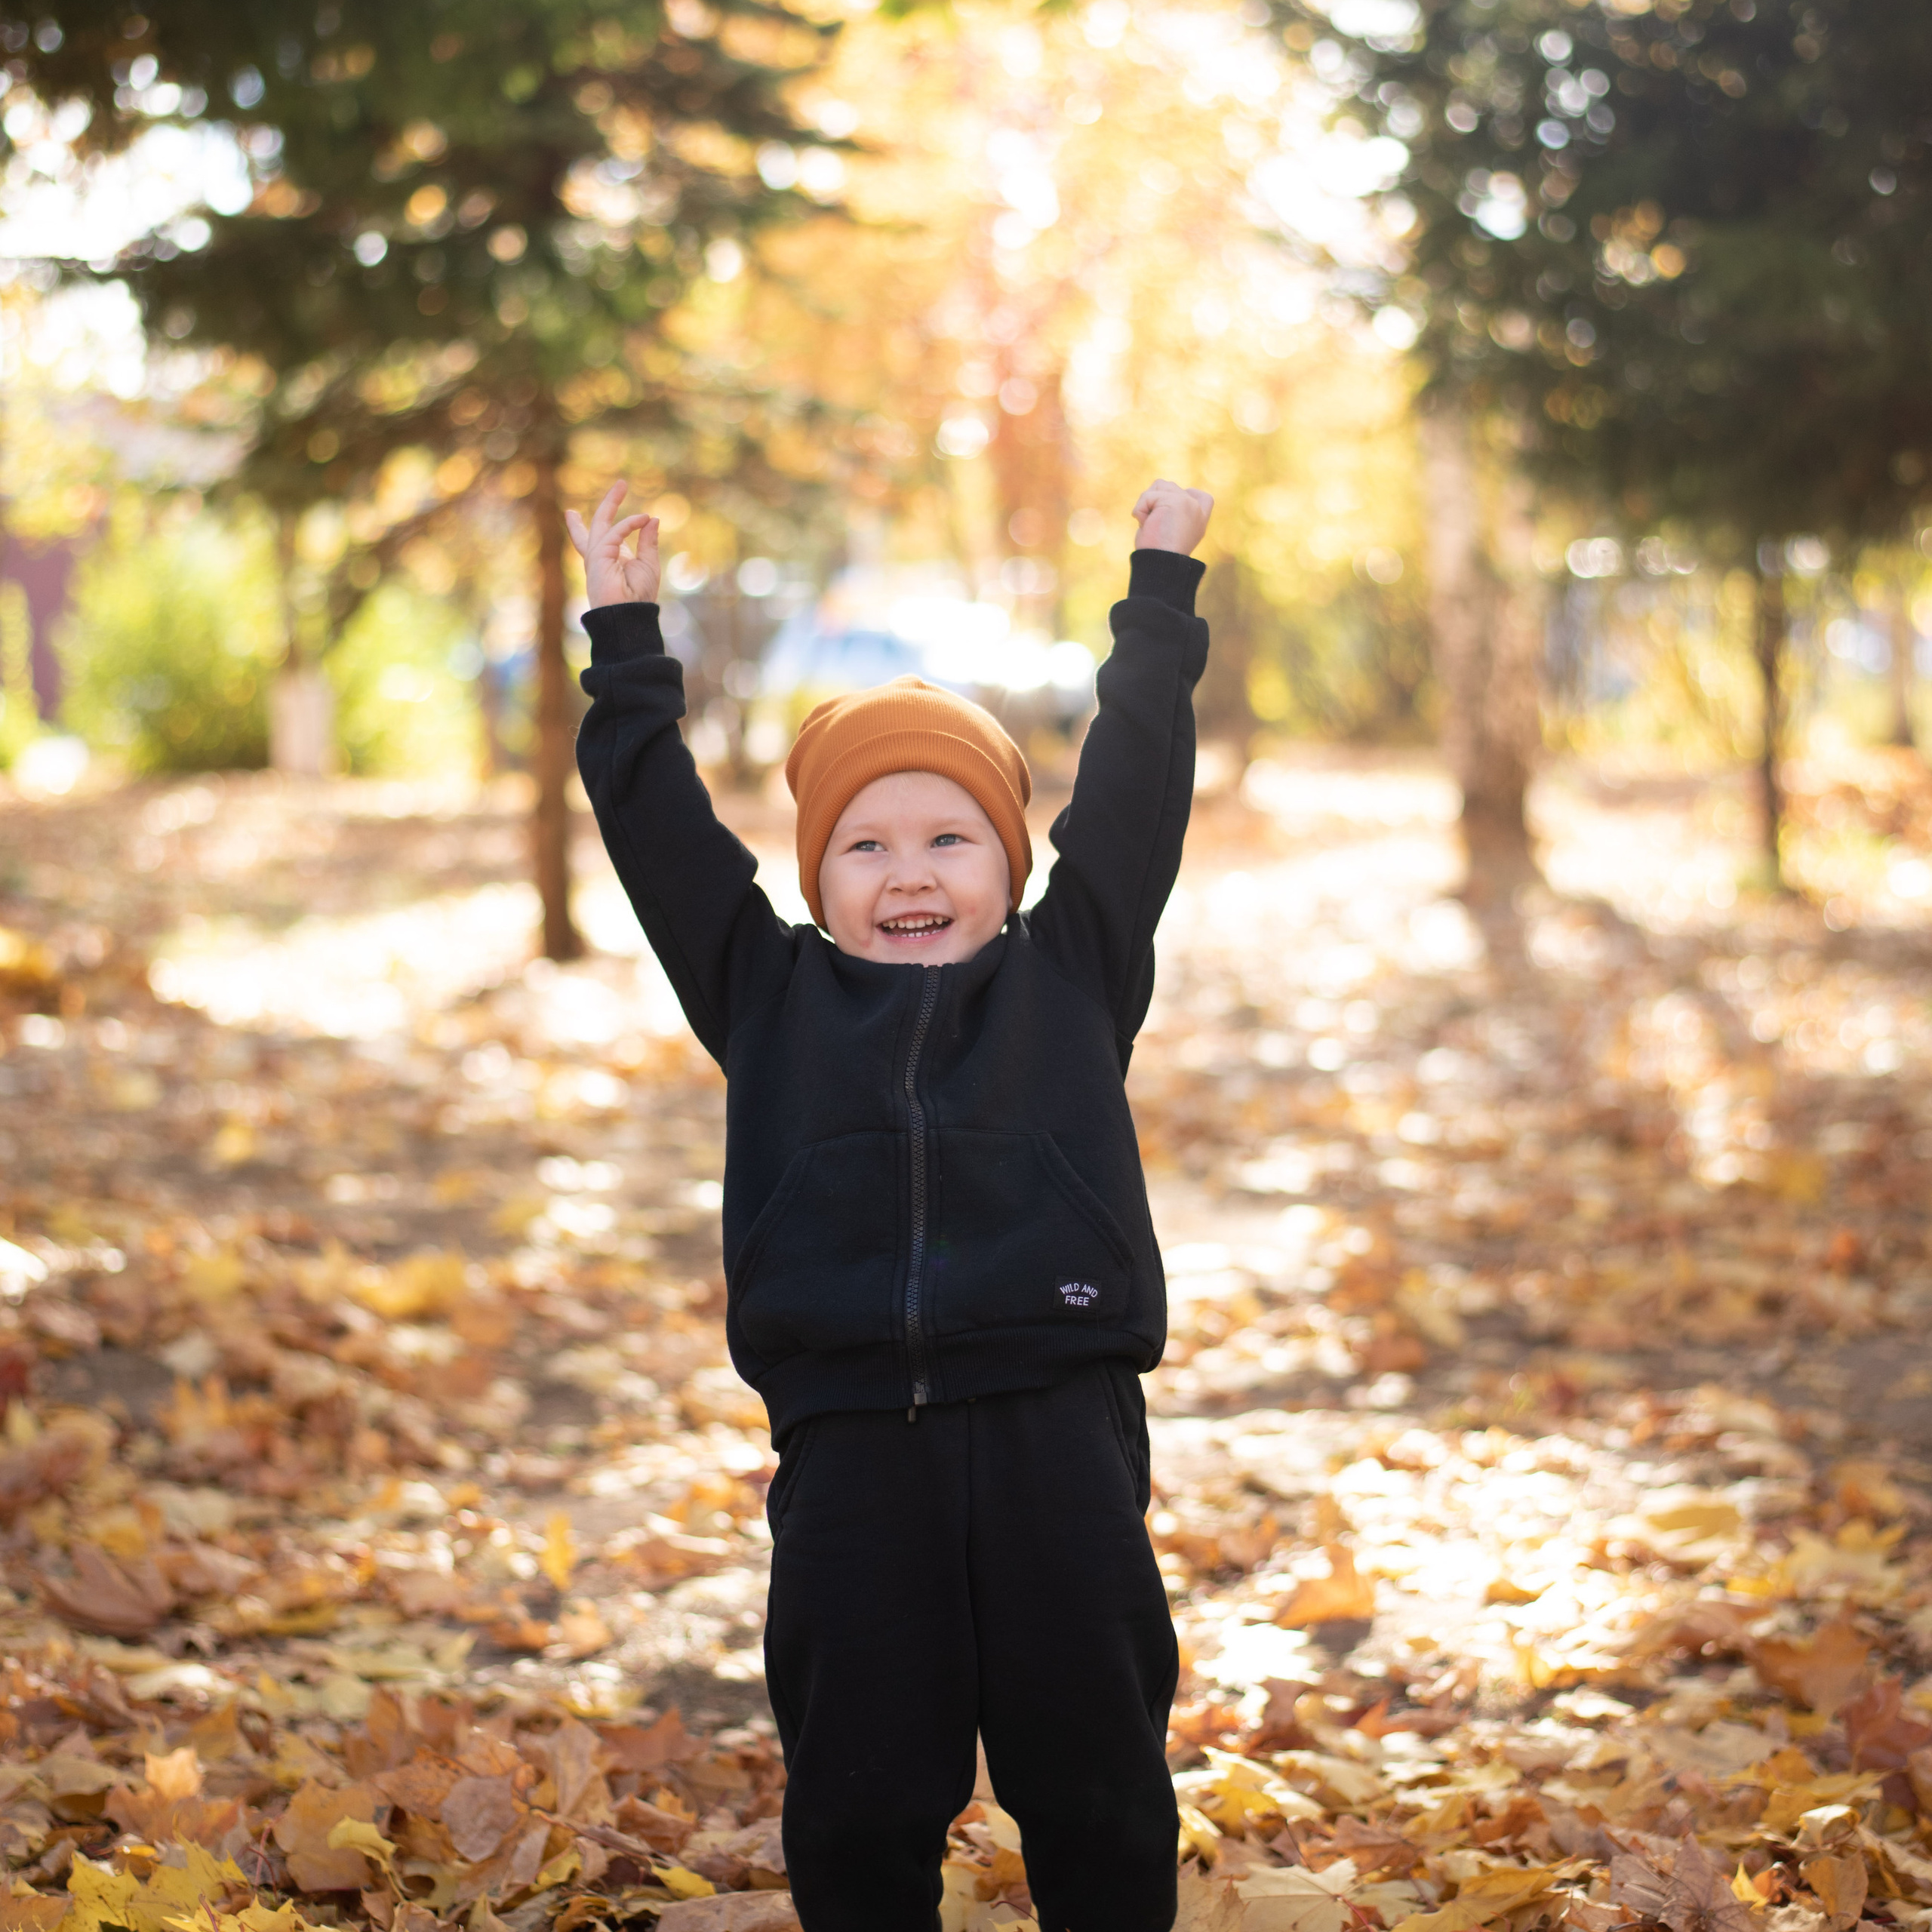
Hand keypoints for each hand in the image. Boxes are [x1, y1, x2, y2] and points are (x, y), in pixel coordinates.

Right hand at [565, 482, 660, 605]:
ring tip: (622, 485)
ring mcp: (597, 556)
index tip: (612, 504)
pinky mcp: (598, 557)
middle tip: (620, 484)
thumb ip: (648, 542)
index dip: (610, 519)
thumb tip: (653, 519)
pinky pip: (614, 534)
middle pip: (600, 525)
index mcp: (614, 559)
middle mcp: (602, 556)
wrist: (630, 615)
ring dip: (611, 502)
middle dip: (608, 504)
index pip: (607, 536)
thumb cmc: (639, 596)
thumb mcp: (648, 564)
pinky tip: (644, 519)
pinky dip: (629, 525)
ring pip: (601, 523)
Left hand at [1131, 479, 1213, 556]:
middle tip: (1155, 527)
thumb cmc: (1157, 555)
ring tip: (1151, 525)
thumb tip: (1156, 501)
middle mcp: (1197, 510)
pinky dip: (1140, 509)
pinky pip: (1148, 496)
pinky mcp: (1177, 501)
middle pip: (1169, 487)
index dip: (1185, 494)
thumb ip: (1170, 514)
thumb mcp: (1167, 532)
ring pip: (1159, 486)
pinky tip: (1146, 525)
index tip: (1172, 508)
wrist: (1160, 566)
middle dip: (1155, 502)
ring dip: (1146, 504)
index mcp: (1199, 520)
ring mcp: (1189, 503)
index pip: (1202, 497)